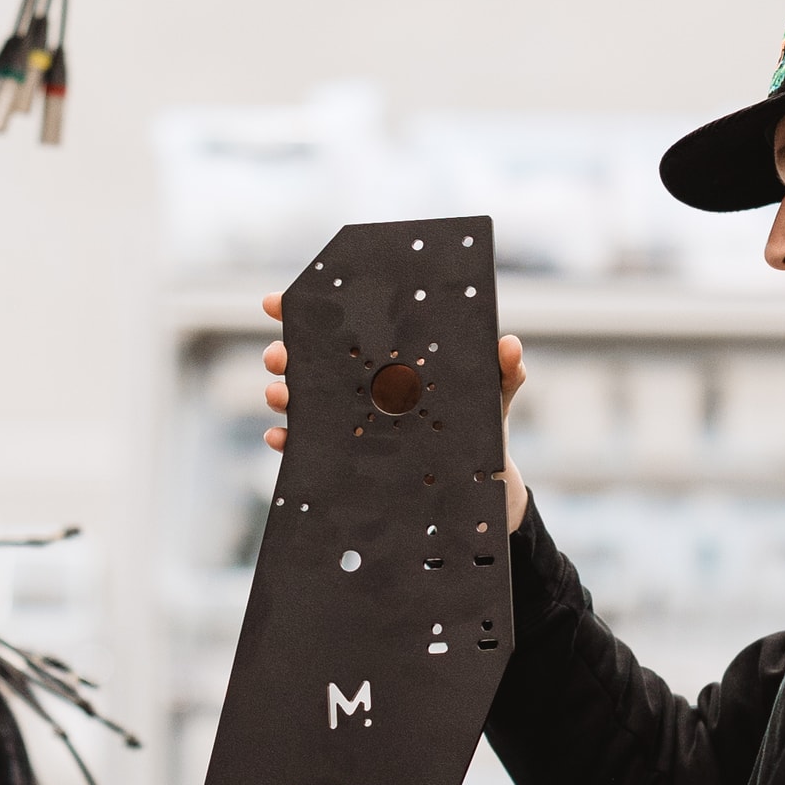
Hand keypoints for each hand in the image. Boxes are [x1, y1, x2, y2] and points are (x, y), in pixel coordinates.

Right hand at [261, 291, 530, 531]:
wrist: (486, 483)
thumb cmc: (485, 426)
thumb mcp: (495, 394)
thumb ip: (505, 370)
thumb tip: (509, 345)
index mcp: (393, 362)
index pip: (345, 330)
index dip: (306, 311)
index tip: (275, 301)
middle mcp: (368, 388)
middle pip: (314, 364)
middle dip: (285, 355)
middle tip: (277, 356)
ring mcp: (358, 422)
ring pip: (307, 403)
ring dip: (284, 396)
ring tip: (279, 395)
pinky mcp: (356, 457)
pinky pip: (314, 448)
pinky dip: (291, 442)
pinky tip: (281, 439)